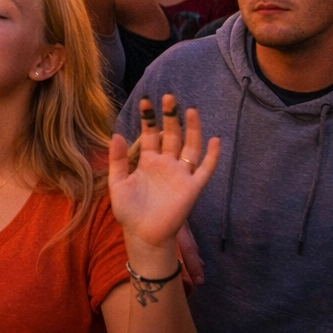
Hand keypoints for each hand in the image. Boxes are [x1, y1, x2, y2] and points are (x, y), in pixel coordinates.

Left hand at [108, 95, 220, 249]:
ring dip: (192, 129)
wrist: (142, 235)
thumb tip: (116, 134)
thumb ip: (117, 159)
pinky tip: (215, 140)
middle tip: (168, 97)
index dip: (149, 118)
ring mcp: (180, 174)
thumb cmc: (129, 210)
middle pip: (171, 135)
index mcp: (148, 161)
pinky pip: (205, 170)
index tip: (146, 101)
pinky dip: (212, 156)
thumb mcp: (117, 182)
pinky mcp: (192, 188)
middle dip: (170, 117)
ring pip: (190, 147)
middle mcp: (166, 164)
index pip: (150, 134)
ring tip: (191, 110)